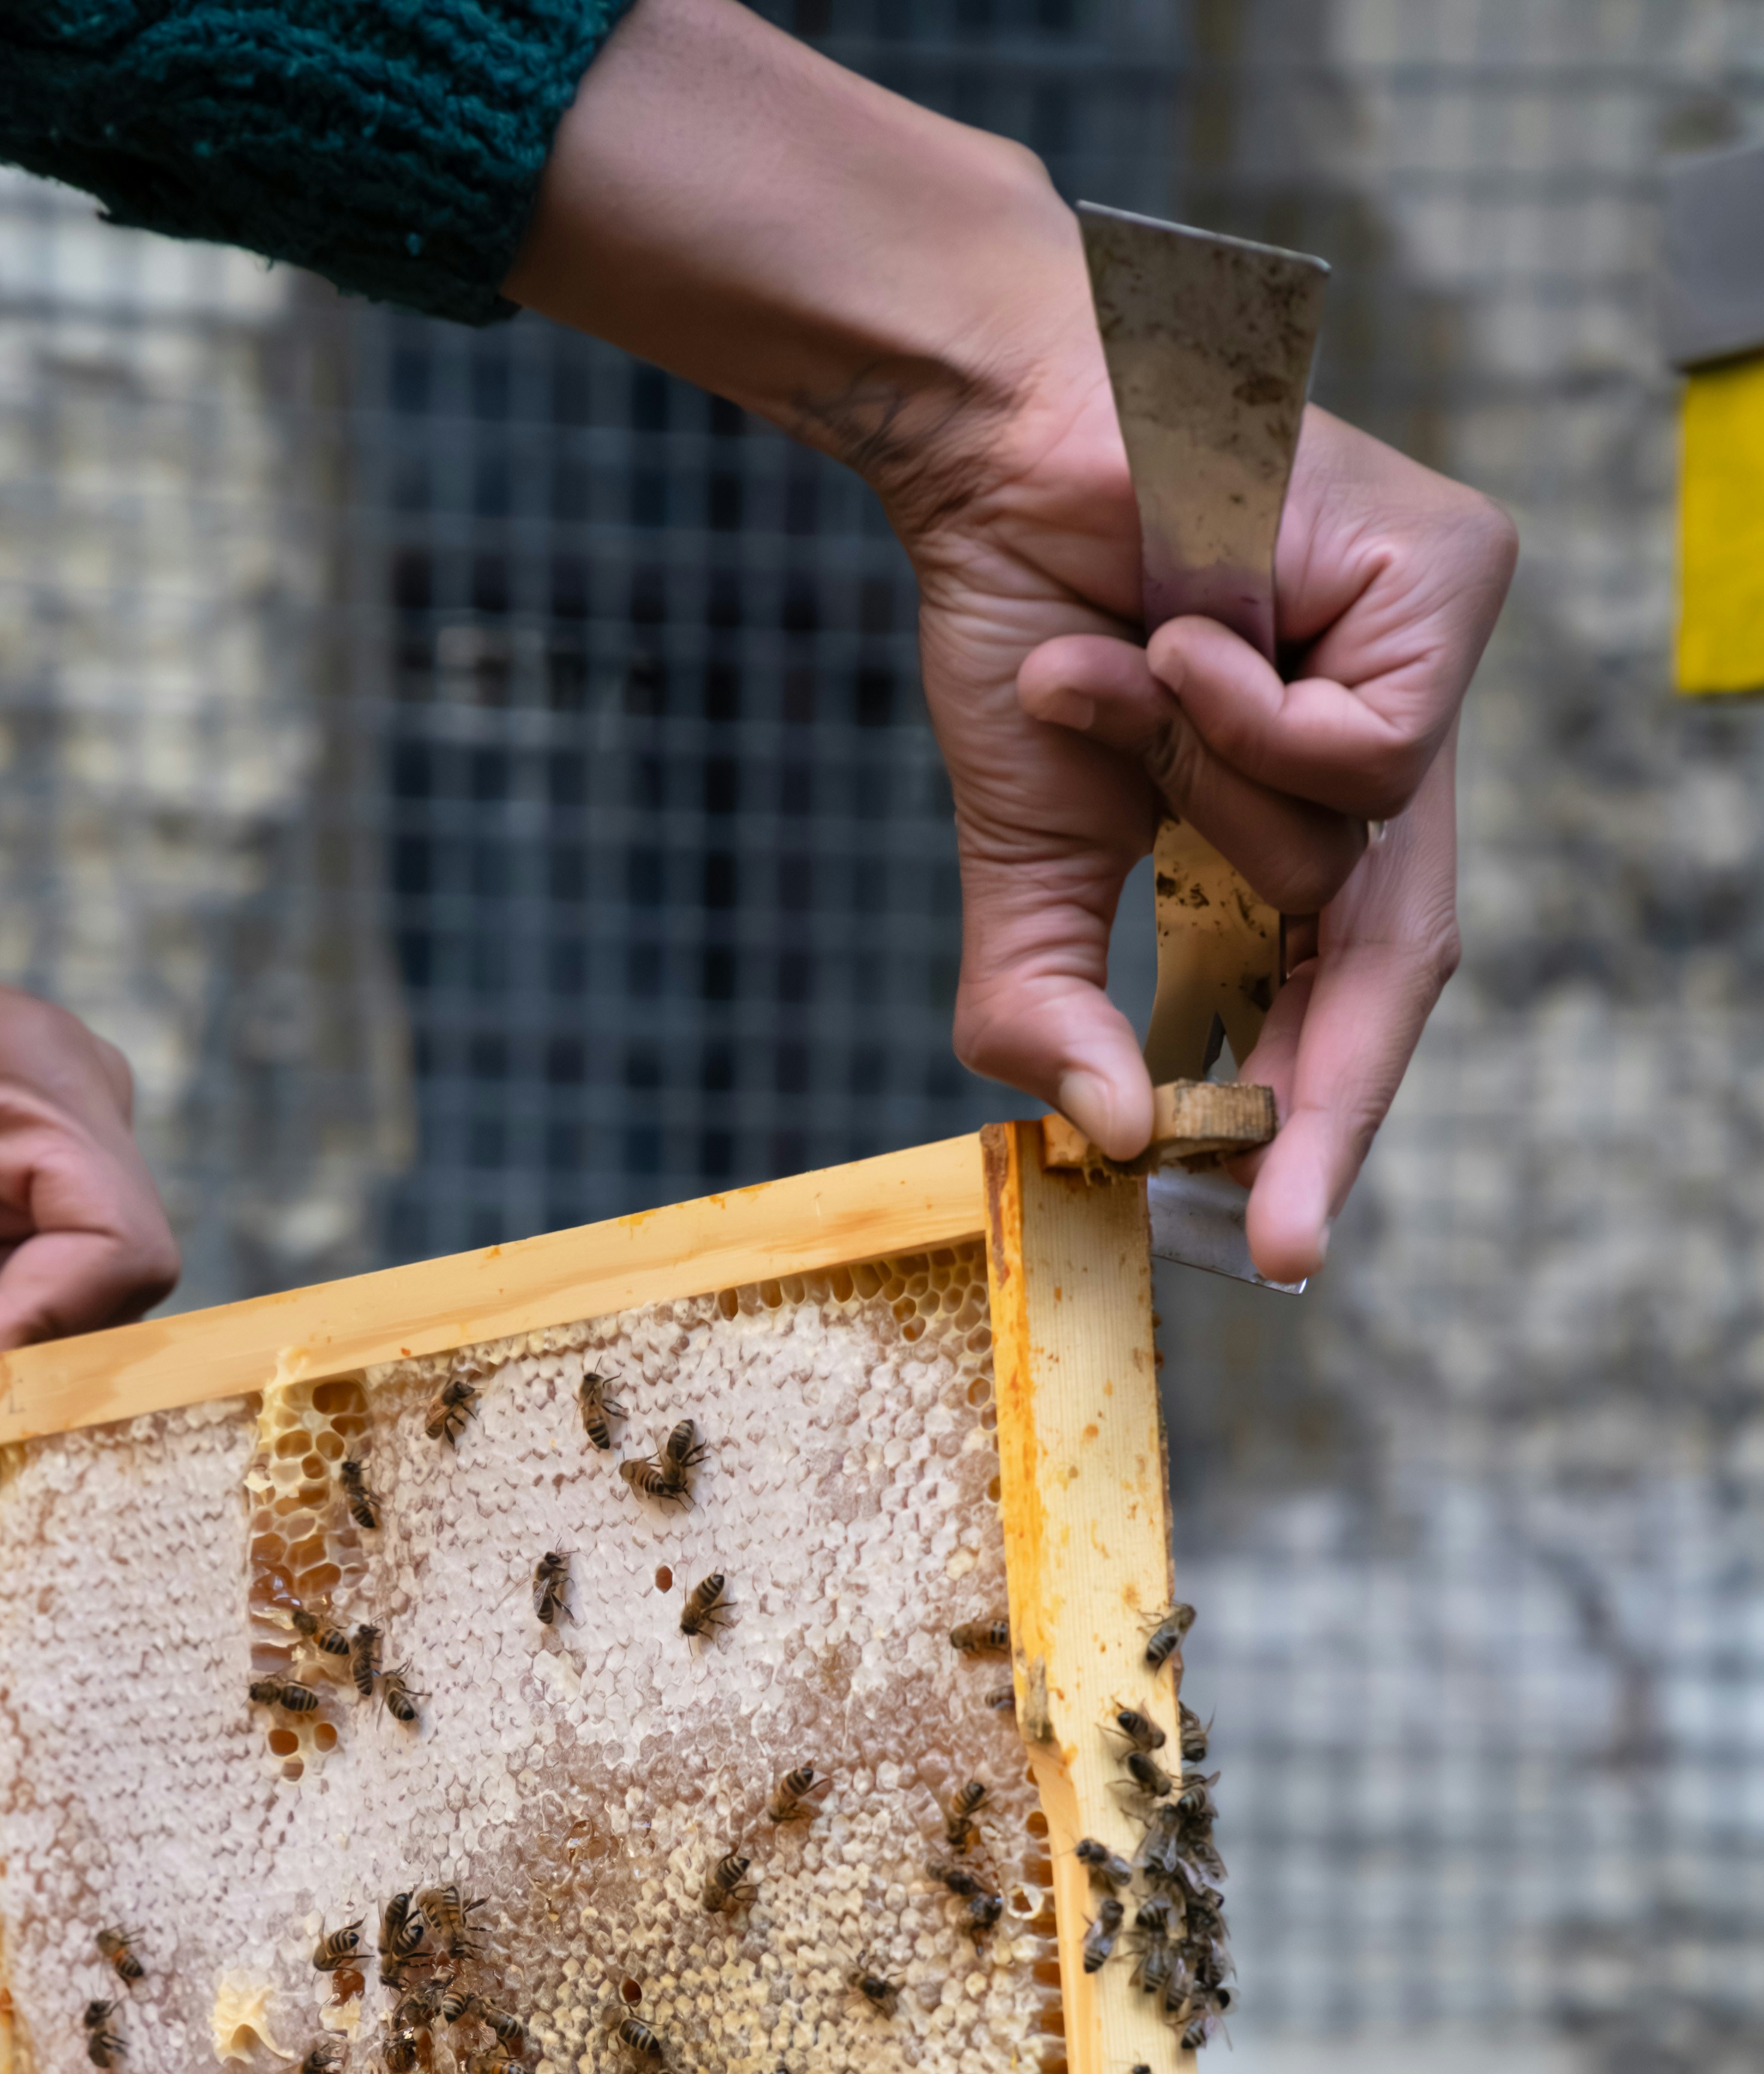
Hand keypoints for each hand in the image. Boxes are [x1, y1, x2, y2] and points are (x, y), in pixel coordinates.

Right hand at [513, 0, 1516, 1281]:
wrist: (1002, 447)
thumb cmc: (1025, 621)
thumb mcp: (1025, 862)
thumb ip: (1047, 1010)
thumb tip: (1104, 1137)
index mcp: (1299, 821)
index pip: (1340, 996)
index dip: (1309, 1125)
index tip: (1272, 1247)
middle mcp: (1386, 751)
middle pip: (1395, 965)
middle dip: (1320, 1099)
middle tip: (1275, 1219)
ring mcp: (1426, 668)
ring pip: (1346, 856)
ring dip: (1202, 807)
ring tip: (1118, 682)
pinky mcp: (1450, 583)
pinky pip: (1365, 752)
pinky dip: (1249, 721)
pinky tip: (1186, 628)